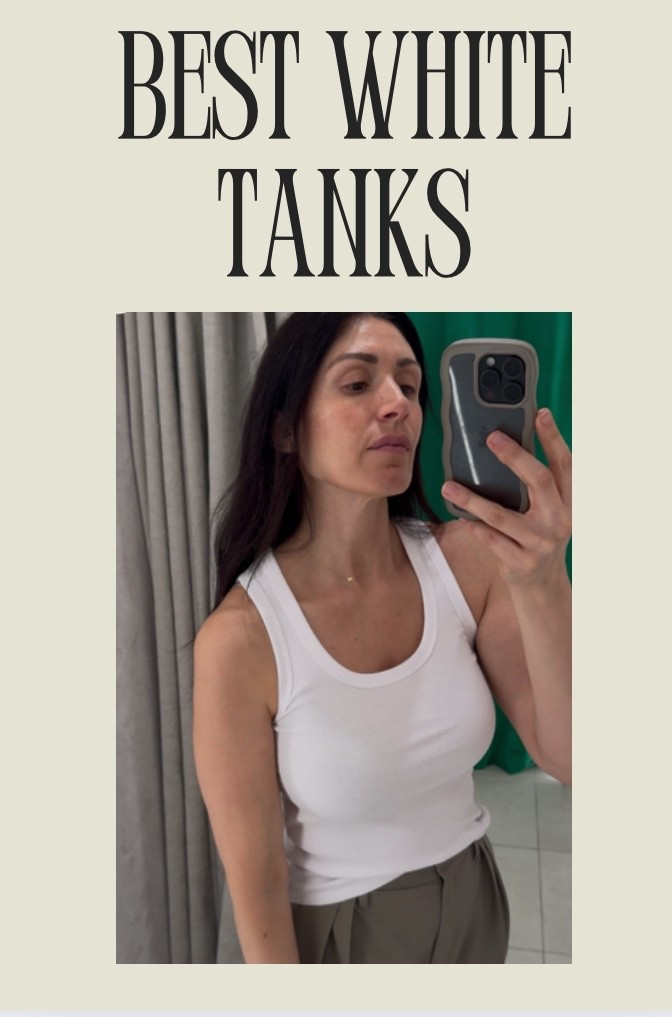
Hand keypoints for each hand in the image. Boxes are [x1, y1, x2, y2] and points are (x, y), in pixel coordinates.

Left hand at [441, 408, 571, 587]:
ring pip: (502, 516)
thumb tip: (506, 446)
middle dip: (516, 457)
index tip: (541, 413)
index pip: (565, 464)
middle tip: (491, 438)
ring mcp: (541, 543)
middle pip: (540, 481)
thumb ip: (536, 485)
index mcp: (569, 502)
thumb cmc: (539, 535)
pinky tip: (458, 515)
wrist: (543, 584)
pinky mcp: (522, 561)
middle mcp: (560, 520)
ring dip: (473, 499)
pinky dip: (473, 526)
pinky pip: (491, 540)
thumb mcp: (548, 510)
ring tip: (449, 486)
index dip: (554, 438)